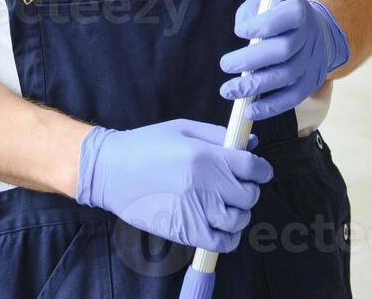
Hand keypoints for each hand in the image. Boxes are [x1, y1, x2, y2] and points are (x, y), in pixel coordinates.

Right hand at [74, 118, 273, 253]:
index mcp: (204, 155)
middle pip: (249, 195)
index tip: (257, 171)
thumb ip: (218, 135)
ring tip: (225, 204)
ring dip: (238, 213)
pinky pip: (222, 242)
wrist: (109, 170)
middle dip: (247, 189)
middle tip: (234, 185)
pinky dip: (228, 236)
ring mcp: (195, 210)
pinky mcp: (185, 231)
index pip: (254, 167)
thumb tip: (251, 142)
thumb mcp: (182, 129)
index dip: (261, 169)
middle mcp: (204, 184)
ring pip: (239, 220)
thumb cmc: (145, 145)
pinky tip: (219, 225)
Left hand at [218, 0, 348, 121]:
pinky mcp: (311, 81)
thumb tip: (242, 30)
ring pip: (287, 76)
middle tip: (225, 65)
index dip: (263, 25)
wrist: (316, 32)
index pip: (288, 16)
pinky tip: (250, 110)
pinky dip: (272, 106)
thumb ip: (250, 12)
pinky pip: (293, 97)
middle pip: (283, 50)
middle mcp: (309, 36)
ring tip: (229, 90)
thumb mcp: (266, 2)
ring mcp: (312, 60)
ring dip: (255, 86)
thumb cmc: (279, 15)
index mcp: (299, 11)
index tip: (240, 31)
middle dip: (251, 60)